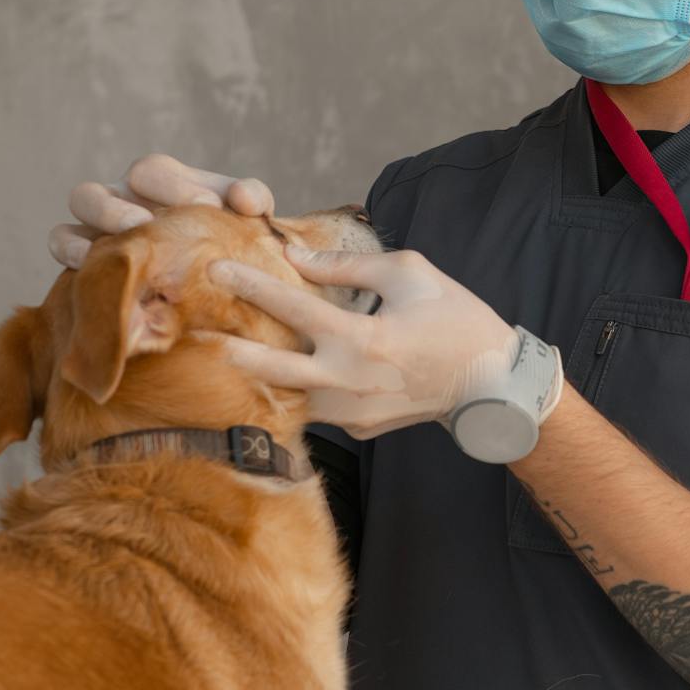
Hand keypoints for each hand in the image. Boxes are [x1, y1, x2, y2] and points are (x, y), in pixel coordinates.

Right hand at [48, 154, 276, 269]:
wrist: (216, 282)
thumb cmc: (229, 239)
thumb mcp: (247, 217)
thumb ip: (253, 199)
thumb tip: (243, 199)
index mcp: (157, 181)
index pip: (152, 172)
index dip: (176, 187)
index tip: (209, 208)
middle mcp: (120, 198)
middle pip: (101, 189)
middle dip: (120, 208)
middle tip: (147, 226)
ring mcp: (95, 228)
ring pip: (76, 212)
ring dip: (96, 226)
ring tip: (123, 244)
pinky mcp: (83, 261)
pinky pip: (62, 245)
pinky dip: (73, 253)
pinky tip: (99, 272)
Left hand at [196, 245, 525, 439]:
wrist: (492, 384)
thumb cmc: (455, 319)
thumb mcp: (408, 274)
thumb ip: (345, 267)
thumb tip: (295, 257)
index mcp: (363, 338)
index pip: (294, 308)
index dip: (251, 285)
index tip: (216, 268)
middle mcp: (350, 382)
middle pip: (273, 369)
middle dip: (232, 350)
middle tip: (197, 334)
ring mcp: (352, 414)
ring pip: (292, 393)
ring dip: (265, 373)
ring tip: (233, 350)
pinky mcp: (357, 432)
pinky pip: (318, 407)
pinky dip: (301, 388)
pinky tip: (285, 370)